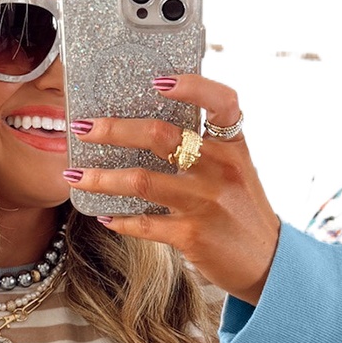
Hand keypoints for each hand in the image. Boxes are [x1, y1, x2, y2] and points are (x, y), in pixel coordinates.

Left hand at [65, 72, 280, 304]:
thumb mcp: (236, 171)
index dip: (192, 86)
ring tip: (74, 175)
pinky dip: (120, 220)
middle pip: (161, 136)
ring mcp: (205, 203)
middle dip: (114, 129)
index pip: (221, 101)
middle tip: (83, 128)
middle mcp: (220, 169)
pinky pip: (145, 224)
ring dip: (101, 178)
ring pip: (141, 181)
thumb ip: (206, 148)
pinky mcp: (192, 235)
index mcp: (233, 146)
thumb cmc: (243, 212)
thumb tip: (153, 128)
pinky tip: (103, 216)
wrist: (267, 262)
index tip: (158, 80)